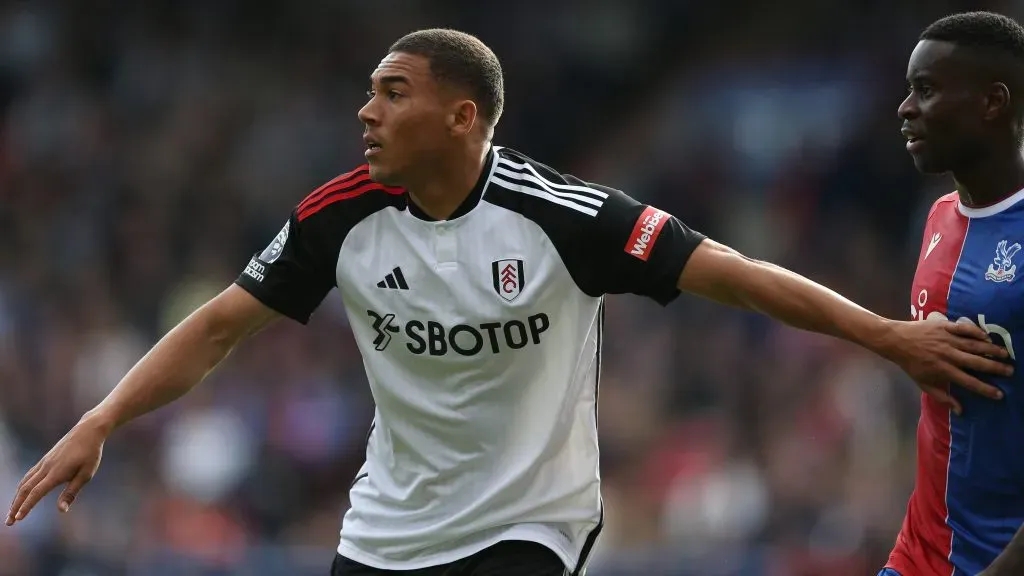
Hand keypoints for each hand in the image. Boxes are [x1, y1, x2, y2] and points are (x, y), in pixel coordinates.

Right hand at [6, 415, 107, 525]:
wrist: (87, 431)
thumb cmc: (90, 453)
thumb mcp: (86, 474)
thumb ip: (71, 492)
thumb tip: (61, 510)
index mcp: (56, 473)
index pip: (36, 493)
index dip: (26, 506)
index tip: (17, 519)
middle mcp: (46, 468)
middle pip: (25, 489)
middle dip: (15, 506)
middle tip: (9, 522)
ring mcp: (44, 462)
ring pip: (25, 482)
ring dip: (17, 498)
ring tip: (12, 511)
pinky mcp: (45, 459)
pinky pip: (29, 475)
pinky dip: (22, 486)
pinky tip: (21, 493)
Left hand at [882, 319, 1012, 414]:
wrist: (896, 341)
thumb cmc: (911, 364)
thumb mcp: (924, 383)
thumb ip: (942, 397)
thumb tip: (960, 411)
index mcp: (943, 370)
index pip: (969, 382)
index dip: (985, 389)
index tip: (999, 394)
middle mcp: (948, 355)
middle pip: (976, 363)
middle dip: (995, 368)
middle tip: (1010, 371)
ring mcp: (947, 340)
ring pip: (974, 345)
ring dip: (991, 349)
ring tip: (1005, 354)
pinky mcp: (944, 326)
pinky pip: (964, 329)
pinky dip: (976, 332)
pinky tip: (987, 337)